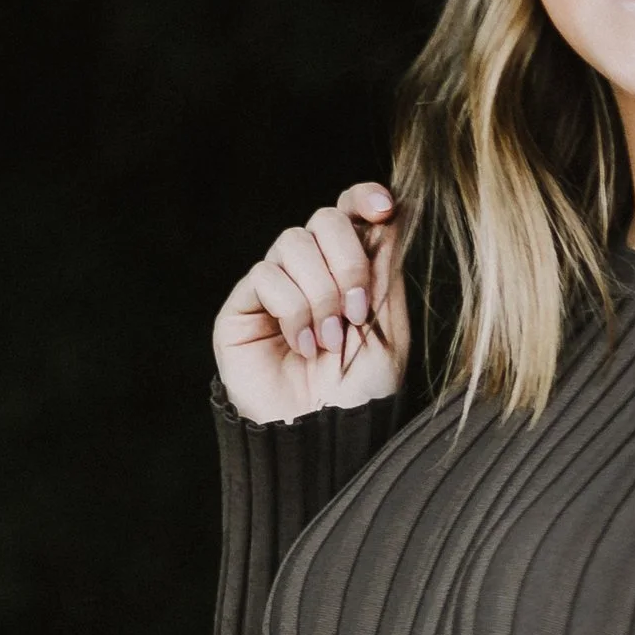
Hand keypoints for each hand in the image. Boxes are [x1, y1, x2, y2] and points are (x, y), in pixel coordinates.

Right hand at [214, 181, 407, 422]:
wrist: (324, 437)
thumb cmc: (361, 394)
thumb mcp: (387, 330)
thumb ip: (384, 270)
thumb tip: (391, 212)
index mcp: (351, 271)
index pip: (350, 212)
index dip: (363, 198)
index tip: (383, 207)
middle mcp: (312, 272)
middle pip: (324, 219)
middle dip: (347, 261)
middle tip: (355, 312)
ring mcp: (275, 287)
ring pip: (294, 242)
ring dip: (320, 293)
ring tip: (328, 341)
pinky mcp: (243, 306)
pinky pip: (266, 275)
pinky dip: (292, 310)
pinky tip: (301, 346)